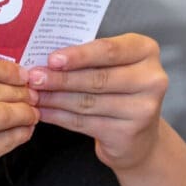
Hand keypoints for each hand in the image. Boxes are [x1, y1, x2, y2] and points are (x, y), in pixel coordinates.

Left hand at [28, 34, 167, 169]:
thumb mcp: (112, 65)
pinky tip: (43, 111)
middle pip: (98, 78)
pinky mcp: (128, 134)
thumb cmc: (118, 89)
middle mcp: (152, 79)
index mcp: (146, 51)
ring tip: (33, 94)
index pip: (110, 50)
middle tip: (33, 78)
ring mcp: (143, 109)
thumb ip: (88, 58)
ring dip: (55, 98)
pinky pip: (84, 123)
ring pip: (88, 102)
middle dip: (60, 78)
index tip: (52, 59)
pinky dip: (59, 116)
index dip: (79, 55)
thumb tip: (44, 59)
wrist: (139, 135)